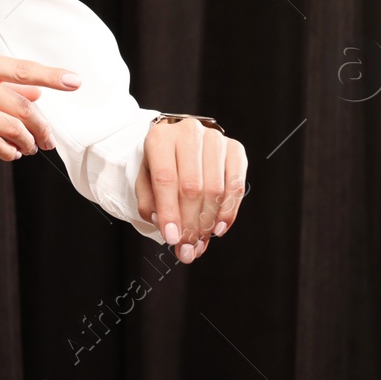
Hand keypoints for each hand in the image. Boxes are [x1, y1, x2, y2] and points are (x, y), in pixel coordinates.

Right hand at [0, 48, 81, 161]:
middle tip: (48, 139)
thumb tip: (36, 93)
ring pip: (10, 127)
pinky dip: (7, 152)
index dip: (51, 75)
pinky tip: (11, 154)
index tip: (74, 81)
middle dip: (41, 126)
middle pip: (21, 106)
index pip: (21, 69)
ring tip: (29, 148)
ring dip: (25, 142)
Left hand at [135, 117, 246, 263]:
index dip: (169, 212)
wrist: (179, 139)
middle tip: (187, 247)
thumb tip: (163, 224)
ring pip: (215, 188)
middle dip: (190, 223)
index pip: (165, 178)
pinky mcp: (235, 149)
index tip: (172, 238)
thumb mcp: (144, 178)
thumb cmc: (160, 162)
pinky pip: (236, 185)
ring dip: (208, 222)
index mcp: (160, 137)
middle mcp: (188, 133)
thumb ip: (149, 202)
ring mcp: (215, 139)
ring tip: (200, 241)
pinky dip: (229, 211)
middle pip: (192, 187)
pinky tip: (219, 227)